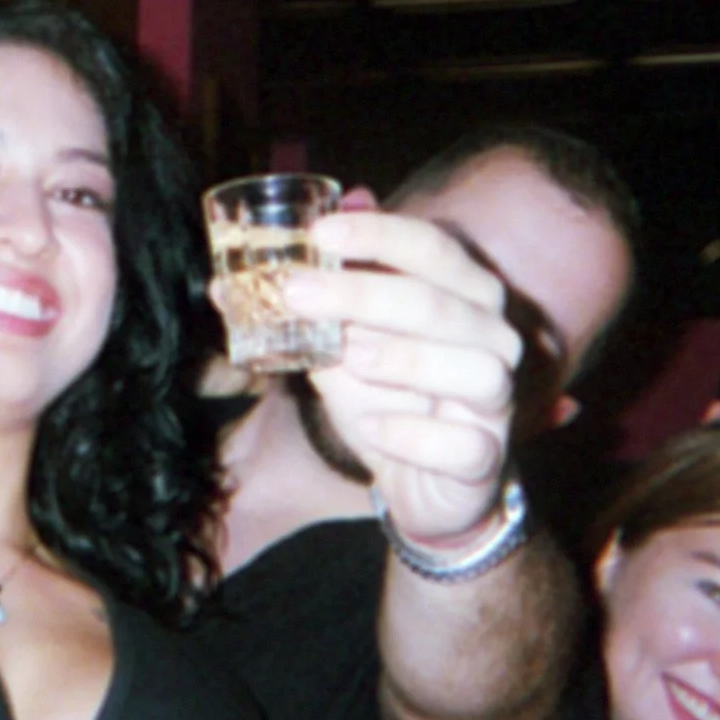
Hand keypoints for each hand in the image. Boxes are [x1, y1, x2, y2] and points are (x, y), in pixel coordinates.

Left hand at [283, 208, 522, 541]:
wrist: (425, 485)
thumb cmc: (387, 398)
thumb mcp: (339, 349)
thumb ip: (302, 312)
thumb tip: (223, 284)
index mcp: (461, 294)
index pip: (432, 246)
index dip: (378, 236)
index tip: (319, 234)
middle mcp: (491, 337)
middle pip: (440, 303)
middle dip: (365, 294)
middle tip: (297, 293)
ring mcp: (496, 399)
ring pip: (474, 367)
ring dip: (405, 360)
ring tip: (350, 357)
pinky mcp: (486, 457)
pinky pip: (465, 443)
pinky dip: (416, 434)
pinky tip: (376, 426)